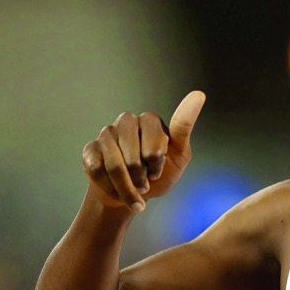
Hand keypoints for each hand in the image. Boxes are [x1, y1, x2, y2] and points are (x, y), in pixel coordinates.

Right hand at [81, 90, 205, 212]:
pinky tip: (117, 190)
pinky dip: (110, 187)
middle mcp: (127, 122)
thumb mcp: (179, 155)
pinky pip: (98, 170)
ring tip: (135, 192)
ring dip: (126, 187)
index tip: (158, 171)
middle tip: (146, 184)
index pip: (154, 141)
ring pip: (114, 165)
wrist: (134, 195)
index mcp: (150, 121)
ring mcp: (106, 134)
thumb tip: (199, 94)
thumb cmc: (158, 174)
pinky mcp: (90, 149)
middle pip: (132, 157)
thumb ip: (184, 127)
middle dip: (141, 178)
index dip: (156, 162)